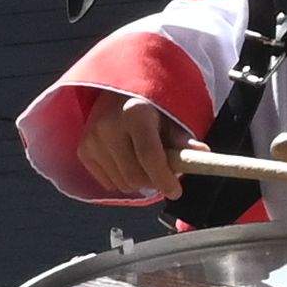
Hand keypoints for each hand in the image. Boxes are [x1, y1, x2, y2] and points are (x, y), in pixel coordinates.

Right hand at [71, 94, 186, 199]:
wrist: (116, 94)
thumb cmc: (148, 107)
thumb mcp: (169, 117)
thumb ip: (182, 139)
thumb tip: (202, 153)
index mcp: (135, 113)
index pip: (149, 155)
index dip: (163, 178)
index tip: (175, 191)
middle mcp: (109, 125)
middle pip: (134, 175)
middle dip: (152, 182)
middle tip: (162, 175)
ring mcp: (92, 138)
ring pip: (121, 183)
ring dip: (137, 182)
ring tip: (143, 165)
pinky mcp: (83, 149)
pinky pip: (107, 182)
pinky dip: (120, 180)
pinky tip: (126, 163)